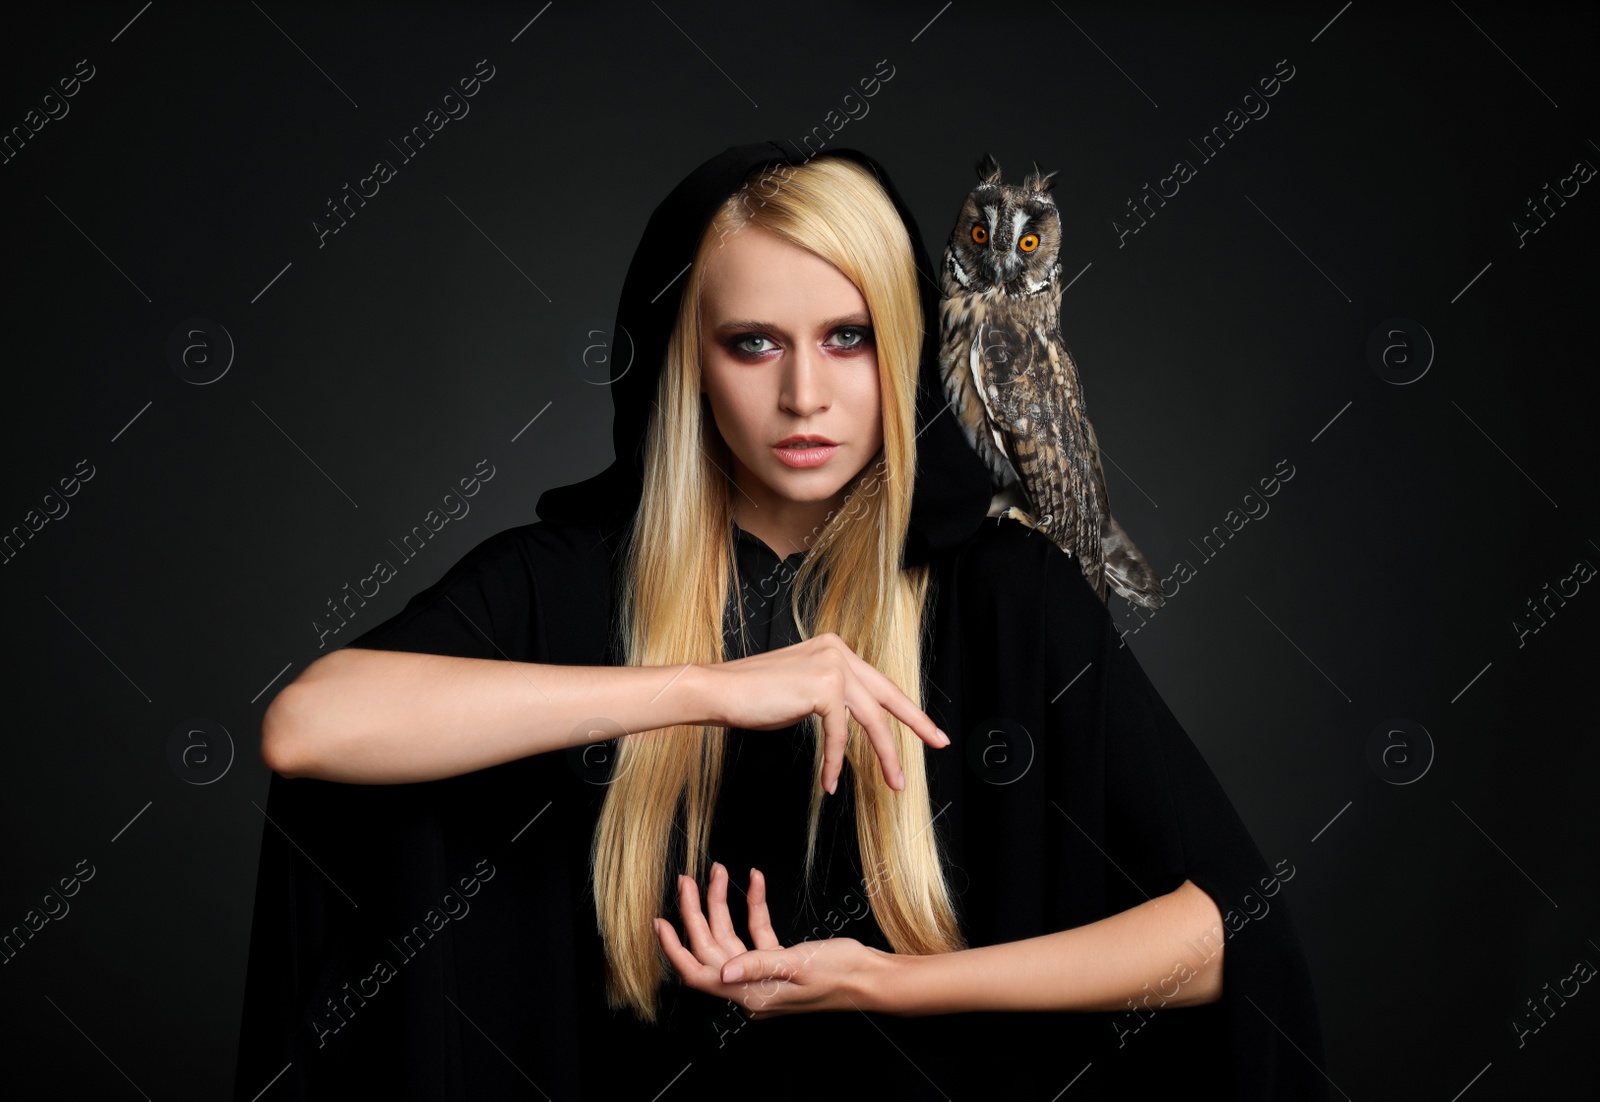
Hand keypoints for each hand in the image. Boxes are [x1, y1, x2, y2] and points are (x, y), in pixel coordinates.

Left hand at [653, 861, 893, 1018]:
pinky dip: (753, 906)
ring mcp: (764, 974)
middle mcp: (752, 987)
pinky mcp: (779, 961)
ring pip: (730, 936)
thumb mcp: (798, 965)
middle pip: (710, 948)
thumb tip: (725, 972)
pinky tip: (755, 881)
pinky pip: (756, 932)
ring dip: (723, 904)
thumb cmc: (841, 974)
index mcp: (751, 994)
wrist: (871, 977)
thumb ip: (759, 964)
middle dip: (696, 913)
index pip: (699, 973)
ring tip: (716, 872)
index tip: (660, 922)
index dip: (675, 949)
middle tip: (687, 880)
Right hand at [699, 631, 949, 792]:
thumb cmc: (754, 697)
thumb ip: (832, 698)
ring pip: (872, 719)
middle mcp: (838, 651)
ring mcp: (832, 664)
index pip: (879, 684)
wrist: (720, 691)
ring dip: (885, 756)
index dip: (905, 709)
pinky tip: (831, 781)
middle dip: (917, 723)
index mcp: (836, 648)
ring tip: (894, 782)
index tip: (928, 729)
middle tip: (940, 742)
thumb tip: (852, 719)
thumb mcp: (802, 692)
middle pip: (888, 695)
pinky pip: (839, 734)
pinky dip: (835, 762)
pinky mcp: (823, 685)